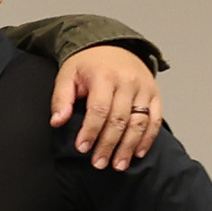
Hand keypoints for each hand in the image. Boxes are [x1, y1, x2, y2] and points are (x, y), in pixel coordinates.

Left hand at [52, 46, 164, 168]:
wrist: (112, 45)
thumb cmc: (87, 64)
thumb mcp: (67, 75)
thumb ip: (61, 98)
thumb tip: (57, 121)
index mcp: (104, 76)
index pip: (99, 109)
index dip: (91, 131)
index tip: (82, 148)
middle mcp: (128, 82)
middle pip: (120, 119)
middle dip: (109, 144)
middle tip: (99, 163)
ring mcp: (144, 88)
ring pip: (139, 122)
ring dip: (129, 146)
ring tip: (118, 165)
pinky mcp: (155, 93)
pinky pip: (155, 119)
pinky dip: (148, 138)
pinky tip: (138, 153)